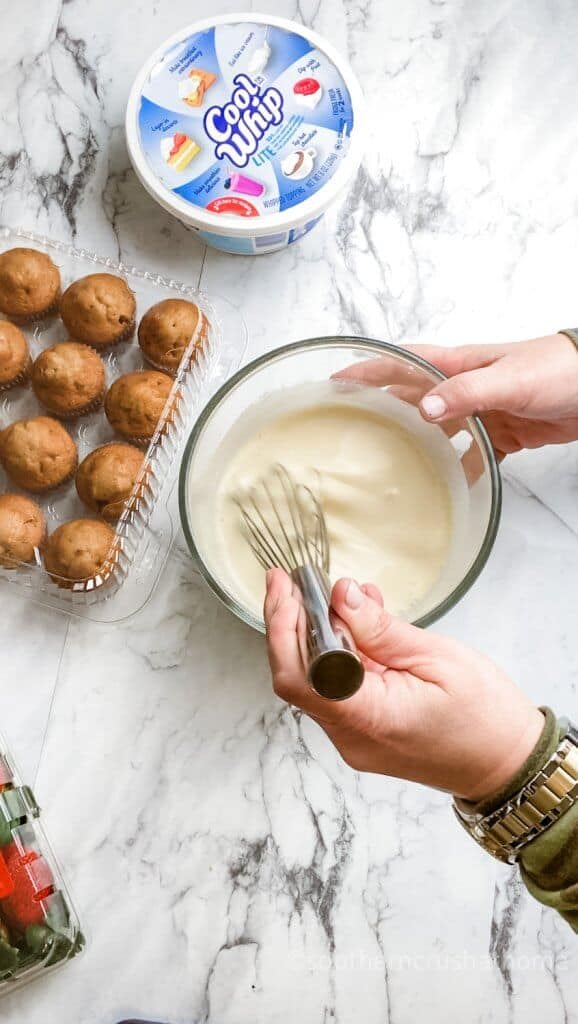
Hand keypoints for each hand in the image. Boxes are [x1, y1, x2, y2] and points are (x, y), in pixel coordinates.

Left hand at [265, 569, 543, 800]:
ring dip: (317, 635)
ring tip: (337, 595)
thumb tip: (341, 595)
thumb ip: (380, 629)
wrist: (507, 763)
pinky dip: (340, 653)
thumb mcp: (436, 657)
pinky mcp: (363, 732)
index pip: (300, 676)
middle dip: (290, 624)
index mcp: (369, 718)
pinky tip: (357, 621)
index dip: (283, 629)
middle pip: (298, 676)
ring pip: (315, 680)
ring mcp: (354, 738)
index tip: (283, 588)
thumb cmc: (485, 717)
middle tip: (293, 581)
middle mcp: (351, 735)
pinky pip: (337, 688)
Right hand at [337, 334, 577, 458]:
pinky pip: (474, 455)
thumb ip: (467, 393)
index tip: (338, 378)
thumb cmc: (558, 370)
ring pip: (441, 429)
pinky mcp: (504, 434)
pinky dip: (462, 470)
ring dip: (419, 444)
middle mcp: (465, 387)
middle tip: (351, 425)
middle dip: (383, 407)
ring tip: (391, 464)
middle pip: (414, 396)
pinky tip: (450, 487)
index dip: (370, 368)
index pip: (405, 362)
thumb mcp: (509, 379)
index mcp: (460, 366)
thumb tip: (424, 410)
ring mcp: (484, 411)